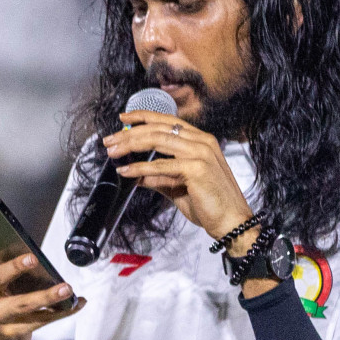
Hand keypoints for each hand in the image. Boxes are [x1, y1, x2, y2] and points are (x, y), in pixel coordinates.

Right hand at [0, 232, 85, 339]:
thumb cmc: (0, 302)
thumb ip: (3, 267)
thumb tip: (32, 251)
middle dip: (14, 268)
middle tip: (33, 259)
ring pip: (22, 304)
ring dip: (47, 296)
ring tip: (67, 288)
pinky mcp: (12, 332)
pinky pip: (41, 320)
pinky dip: (62, 311)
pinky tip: (77, 303)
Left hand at [101, 111, 255, 251]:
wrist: (231, 222)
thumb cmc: (208, 203)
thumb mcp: (177, 185)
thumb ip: (157, 176)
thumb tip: (134, 173)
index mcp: (200, 140)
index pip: (168, 120)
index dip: (143, 117)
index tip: (123, 119)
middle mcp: (202, 141)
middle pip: (159, 128)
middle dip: (130, 133)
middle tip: (109, 140)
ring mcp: (201, 153)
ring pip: (159, 140)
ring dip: (131, 145)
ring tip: (113, 152)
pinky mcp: (197, 168)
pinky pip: (162, 165)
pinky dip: (141, 168)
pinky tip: (127, 172)